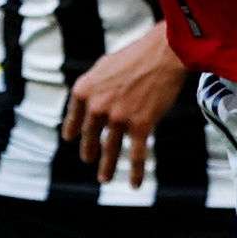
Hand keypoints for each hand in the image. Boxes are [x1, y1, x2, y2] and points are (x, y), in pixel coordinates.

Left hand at [66, 22, 187, 186]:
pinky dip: (136, 172)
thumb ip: (94, 85)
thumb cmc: (137, 55)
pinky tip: (135, 184)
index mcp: (83, 90)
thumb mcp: (104, 66)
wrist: (164, 53)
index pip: (74, 118)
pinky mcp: (140, 126)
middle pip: (90, 137)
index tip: (72, 138)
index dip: (73, 130)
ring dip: (107, 167)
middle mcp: (96, 107)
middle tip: (89, 159)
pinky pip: (137, 155)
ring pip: (111, 150)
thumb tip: (89, 99)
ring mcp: (118, 118)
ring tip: (105, 178)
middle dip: (90, 151)